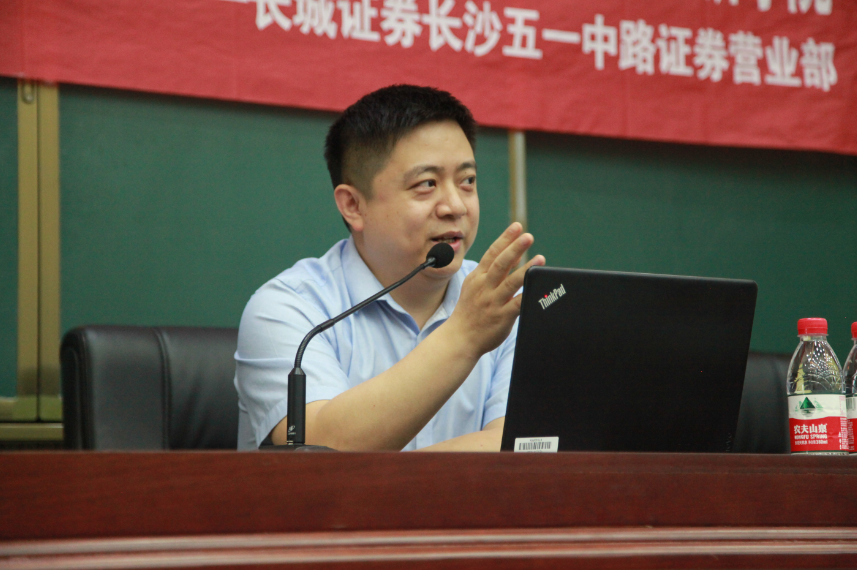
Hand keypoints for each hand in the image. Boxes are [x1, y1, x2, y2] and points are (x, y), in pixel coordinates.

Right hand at [447, 223, 544, 357]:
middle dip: (514, 248)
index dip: (505, 239)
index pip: (492, 253)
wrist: (459, 338)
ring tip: (540, 258)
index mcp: (477, 277)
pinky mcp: (501, 317)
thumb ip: (491, 271)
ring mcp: (493, 302)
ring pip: (511, 282)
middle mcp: (484, 287)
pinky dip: (529, 295)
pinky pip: (518, 304)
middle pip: (500, 264)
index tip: (517, 227)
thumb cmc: (469, 310)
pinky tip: (539, 287)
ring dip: (526, 269)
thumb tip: (513, 254)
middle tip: (528, 236)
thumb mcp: (474, 286)